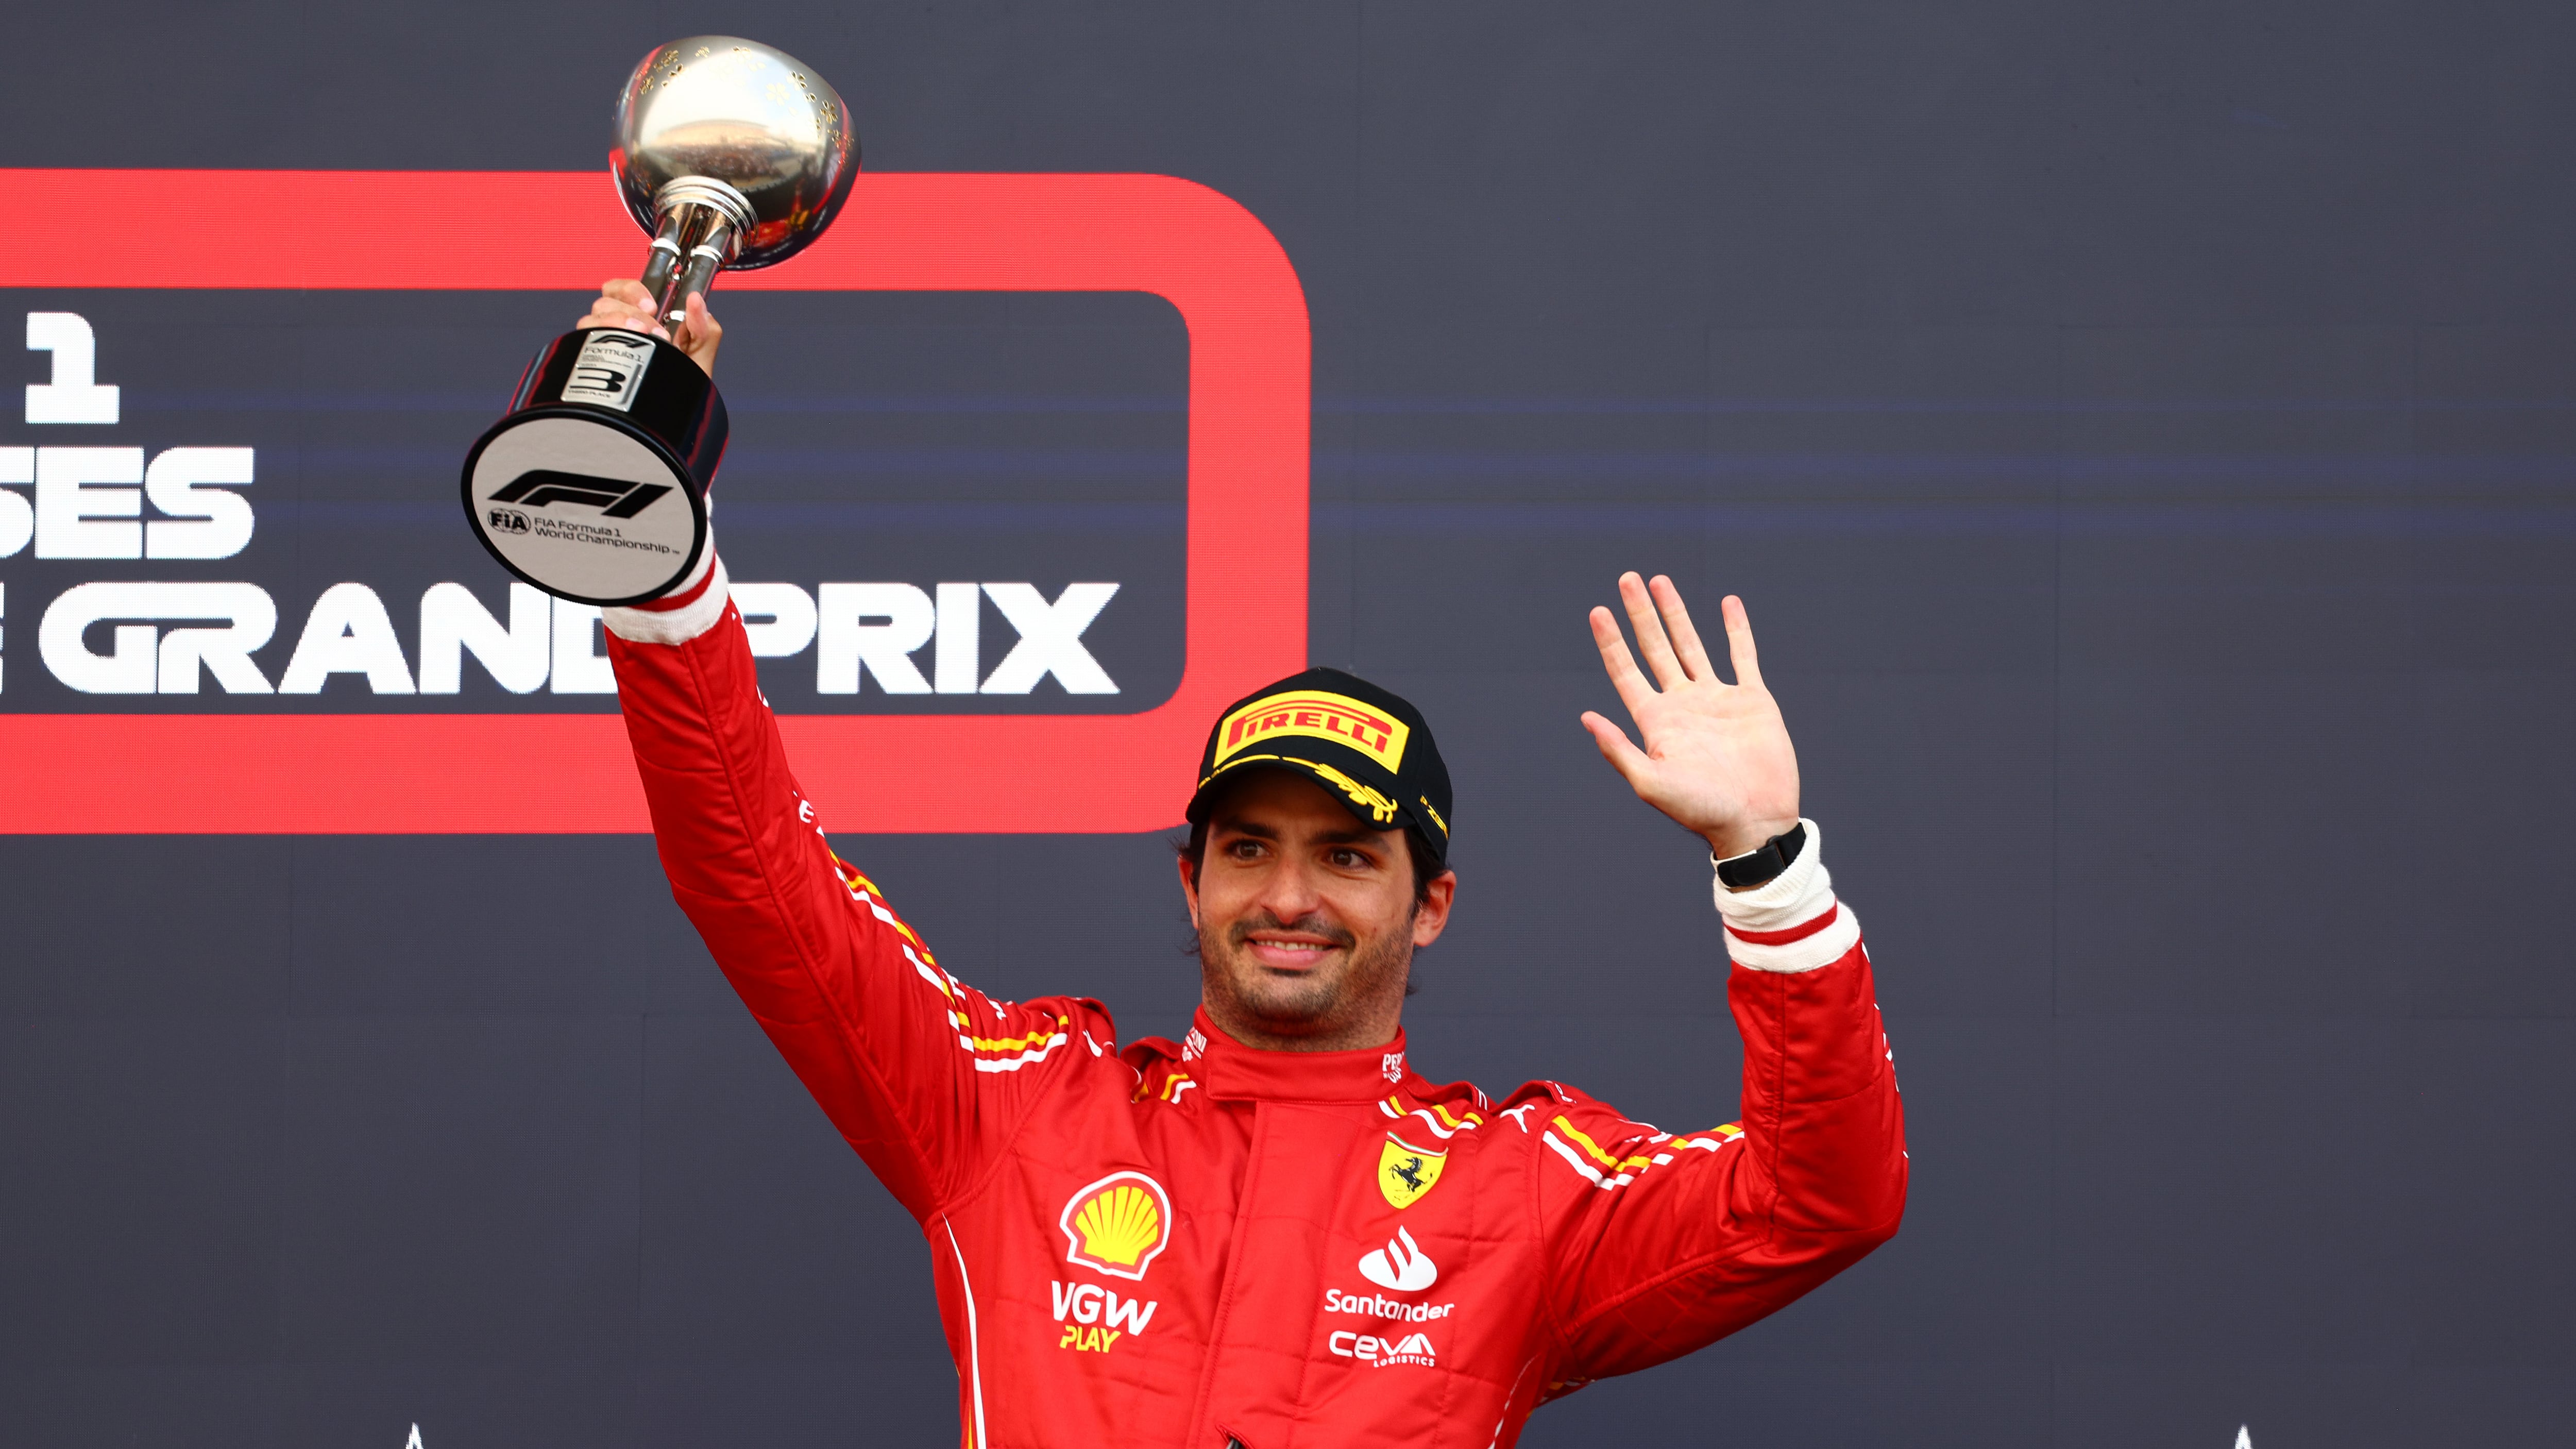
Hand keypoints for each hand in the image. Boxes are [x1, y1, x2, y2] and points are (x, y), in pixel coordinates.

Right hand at [577, 280, 721, 376]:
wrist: (665, 421)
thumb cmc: (678, 389)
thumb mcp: (699, 358)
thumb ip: (704, 328)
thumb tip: (697, 300)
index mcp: (637, 320)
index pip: (619, 290)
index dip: (632, 290)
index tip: (652, 305)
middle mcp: (614, 330)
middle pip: (605, 302)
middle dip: (632, 312)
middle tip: (655, 332)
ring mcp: (598, 346)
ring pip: (591, 319)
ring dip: (616, 324)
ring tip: (640, 341)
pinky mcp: (587, 362)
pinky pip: (581, 342)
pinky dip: (598, 342)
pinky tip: (617, 353)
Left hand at [1580, 572, 1800, 863]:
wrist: (1755, 821)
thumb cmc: (1700, 809)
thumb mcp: (1651, 783)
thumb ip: (1619, 749)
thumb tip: (1585, 717)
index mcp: (1656, 721)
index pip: (1626, 671)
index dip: (1611, 641)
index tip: (1597, 611)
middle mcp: (1683, 704)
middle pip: (1655, 648)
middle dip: (1641, 614)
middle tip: (1627, 578)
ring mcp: (1717, 699)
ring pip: (1692, 644)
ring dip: (1677, 614)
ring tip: (1660, 581)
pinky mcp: (1752, 699)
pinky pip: (1743, 655)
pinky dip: (1736, 629)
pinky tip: (1727, 603)